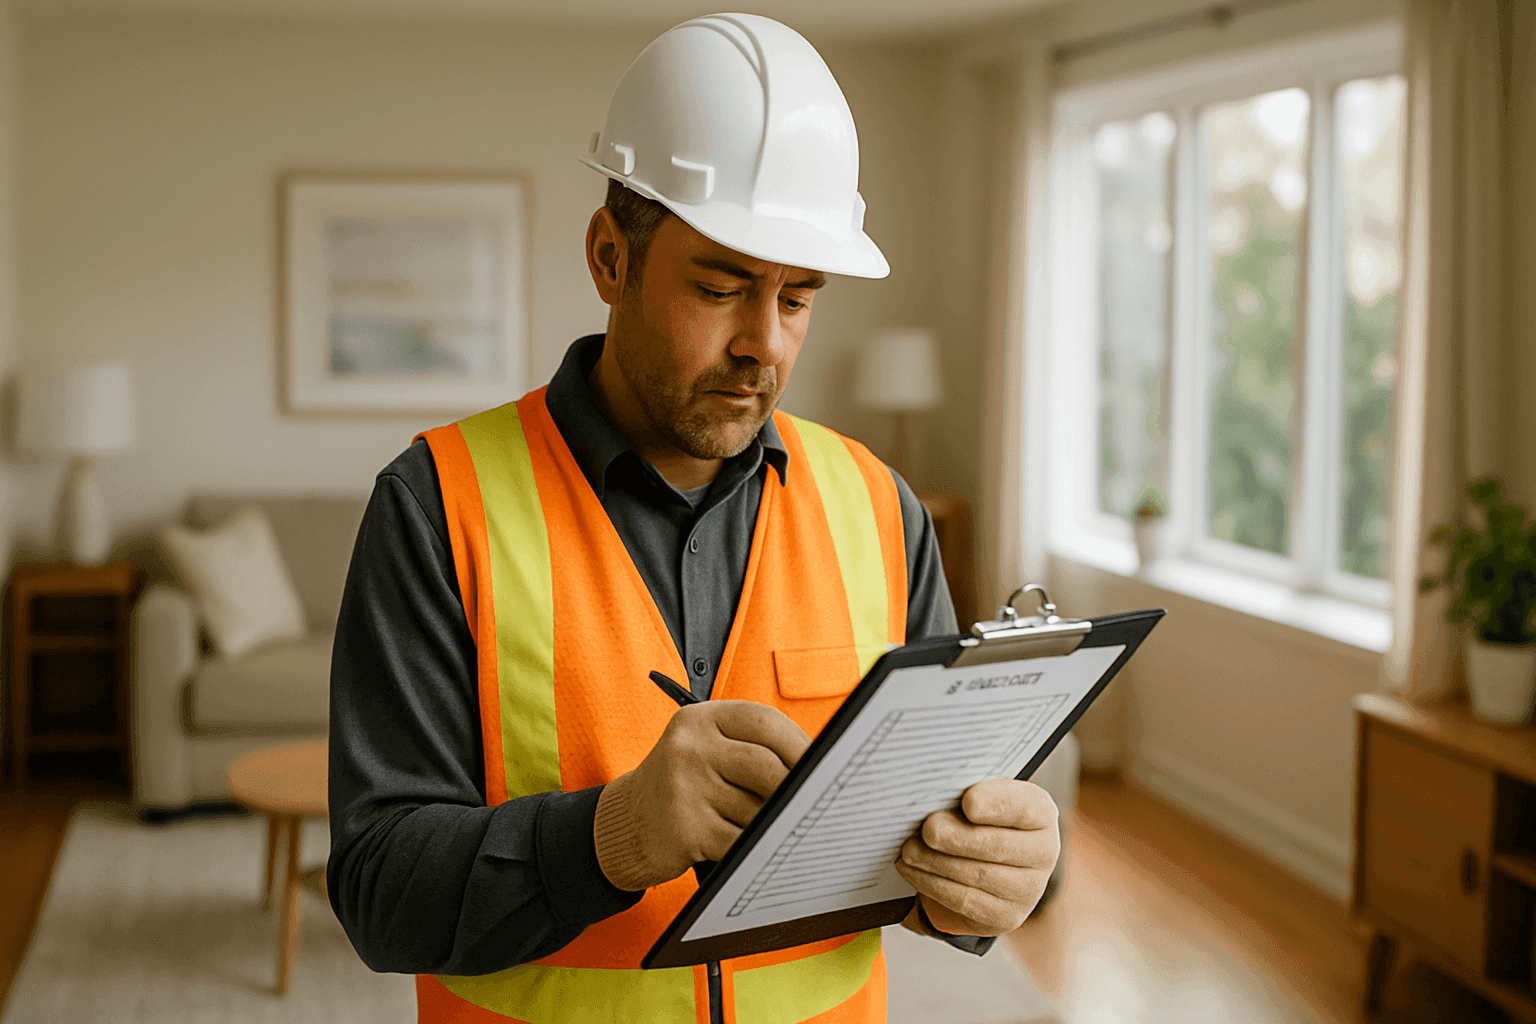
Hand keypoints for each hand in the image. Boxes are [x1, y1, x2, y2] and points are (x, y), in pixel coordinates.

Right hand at [594, 701, 810, 890]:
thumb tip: (817, 767)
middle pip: (765, 765)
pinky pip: (740, 841)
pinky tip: (758, 847)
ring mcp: (683, 787)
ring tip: (774, 825)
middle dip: (794, 787)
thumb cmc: (682, 784)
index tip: (821, 763)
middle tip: (810, 801)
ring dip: (773, 822)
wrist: (626, 823)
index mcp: (699, 719)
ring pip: (756, 808)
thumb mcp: (705, 748)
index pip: (763, 721)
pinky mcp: (684, 828)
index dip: (799, 743)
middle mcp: (688, 747)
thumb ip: (750, 748)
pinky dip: (756, 847)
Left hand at [894, 779, 1058, 936]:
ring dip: (936, 863)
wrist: (991, 858)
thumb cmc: (982, 818)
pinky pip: (965, 901)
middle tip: (927, 829)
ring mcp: (1029, 890)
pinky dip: (933, 885)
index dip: (995, 805)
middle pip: (997, 846)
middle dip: (956, 838)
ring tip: (909, 850)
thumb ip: (966, 795)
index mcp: (1040, 814)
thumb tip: (935, 800)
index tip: (967, 802)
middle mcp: (1044, 854)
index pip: (1023, 808)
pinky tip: (913, 870)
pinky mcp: (1006, 917)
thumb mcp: (981, 797)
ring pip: (977, 876)